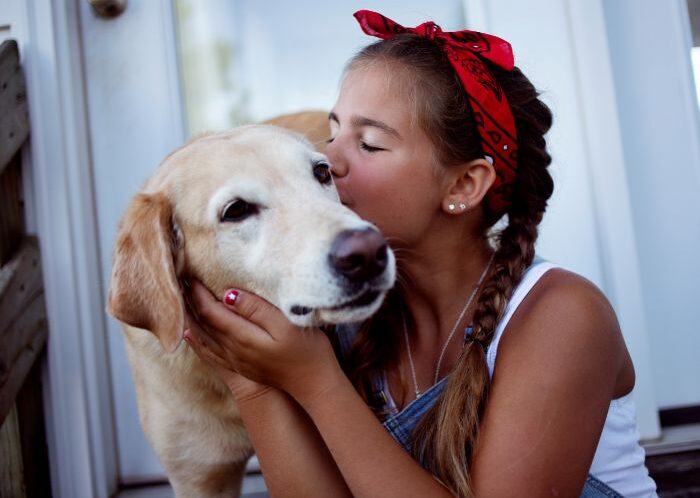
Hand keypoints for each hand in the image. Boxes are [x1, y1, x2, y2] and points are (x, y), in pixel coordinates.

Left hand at [185, 280, 343, 403]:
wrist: (314, 385)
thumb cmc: (307, 351)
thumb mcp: (287, 325)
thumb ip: (257, 309)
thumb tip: (227, 294)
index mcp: (242, 337)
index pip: (210, 310)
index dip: (198, 292)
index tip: (191, 273)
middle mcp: (232, 351)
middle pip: (202, 323)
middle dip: (190, 301)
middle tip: (179, 280)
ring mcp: (235, 361)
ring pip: (202, 338)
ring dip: (189, 318)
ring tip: (180, 300)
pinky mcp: (241, 368)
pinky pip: (209, 353)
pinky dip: (196, 341)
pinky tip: (190, 334)